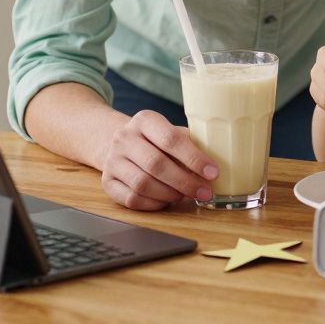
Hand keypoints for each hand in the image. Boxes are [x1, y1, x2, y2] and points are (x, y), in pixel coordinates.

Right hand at [99, 110, 218, 210]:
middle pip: (156, 164)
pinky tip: (166, 201)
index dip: (194, 158)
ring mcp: (112, 160)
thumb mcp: (172, 132)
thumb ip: (192, 144)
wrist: (119, 143)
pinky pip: (132, 199)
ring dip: (169, 194)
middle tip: (204, 192)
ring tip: (185, 196)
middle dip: (185, 182)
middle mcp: (124, 138)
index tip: (213, 172)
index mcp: (144, 120)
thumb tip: (217, 164)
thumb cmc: (156, 140)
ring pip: (143, 184)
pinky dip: (153, 204)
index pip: (170, 139)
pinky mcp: (107, 182)